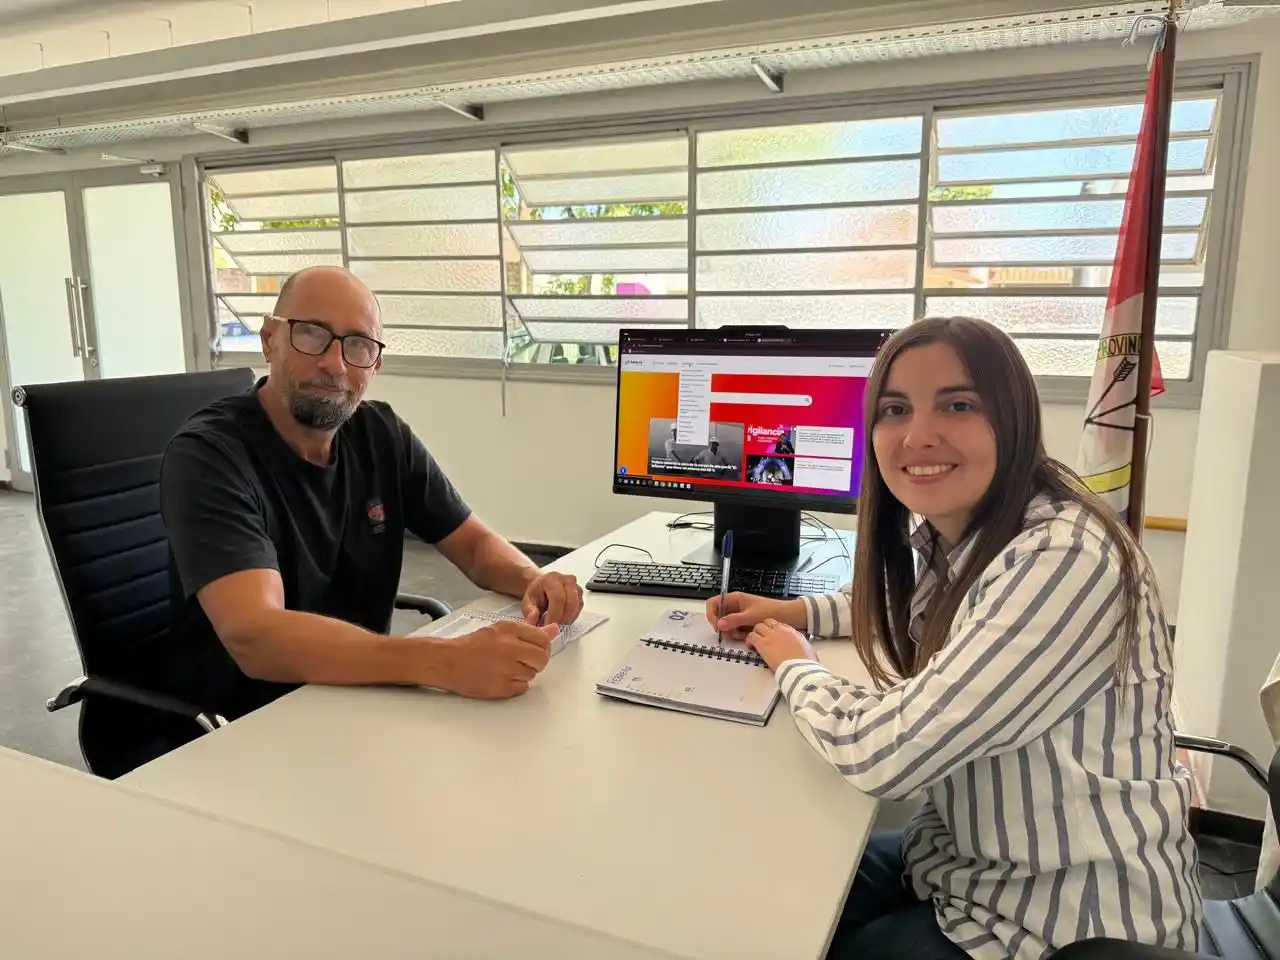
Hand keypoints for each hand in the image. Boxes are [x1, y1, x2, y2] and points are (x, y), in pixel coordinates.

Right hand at [439, 619, 557, 698]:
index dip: (541, 646)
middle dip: (536, 661)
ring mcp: (506, 670)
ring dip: (524, 673)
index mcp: (510, 630)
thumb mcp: (501, 630)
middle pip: (542, 659)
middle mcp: (510, 648)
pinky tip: (501, 677)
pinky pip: (522, 688)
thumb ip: (529, 631)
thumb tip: (555, 630)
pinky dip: (515, 685)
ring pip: (532, 674)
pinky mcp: (501, 688)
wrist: (447, 661)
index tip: (534, 649)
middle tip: (523, 660)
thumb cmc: (473, 645)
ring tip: (505, 668)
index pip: (543, 640)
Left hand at [522, 571, 582, 625]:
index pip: (558, 598)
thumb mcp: (528, 600)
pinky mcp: (580, 594)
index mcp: (552, 579)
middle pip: (570, 603)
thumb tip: (533, 619)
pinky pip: (579, 609)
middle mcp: (566, 580)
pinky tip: (562, 619)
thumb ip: (529, 611)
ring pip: (576, 607)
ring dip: (567, 619)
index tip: (548, 626)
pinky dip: (571, 617)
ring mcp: (575, 586)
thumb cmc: (537, 593)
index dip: (554, 615)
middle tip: (552, 627)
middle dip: (561, 619)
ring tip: (555, 622)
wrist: (543, 586)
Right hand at [706, 592, 805, 640]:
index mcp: (734, 598)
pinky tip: (745, 635)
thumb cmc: (770, 611)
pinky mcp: (743, 624)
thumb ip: (734, 620)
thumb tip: (719, 624)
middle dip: (722, 626)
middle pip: (718, 616)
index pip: (714, 603)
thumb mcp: (751, 616)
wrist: (787, 617)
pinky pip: (734, 630)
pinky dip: (737, 634)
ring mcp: (738, 616)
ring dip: (730, 632)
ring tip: (741, 634)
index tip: (716, 625)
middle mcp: (734, 606)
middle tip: (729, 633)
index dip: (711, 614)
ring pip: (726, 625)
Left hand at [747, 618, 817, 672]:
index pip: (780, 625)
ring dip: (755, 633)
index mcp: (793, 632)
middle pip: (768, 622)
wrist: (800, 669)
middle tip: (762, 637)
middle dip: (764, 628)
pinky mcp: (763, 644)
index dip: (775, 630)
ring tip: (754, 642)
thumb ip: (803, 647)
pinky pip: (752, 636)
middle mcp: (781, 631)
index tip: (773, 636)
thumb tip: (804, 651)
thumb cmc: (807, 664)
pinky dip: (749, 640)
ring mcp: (771, 636)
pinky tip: (750, 646)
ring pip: (758, 626)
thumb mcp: (809, 651)